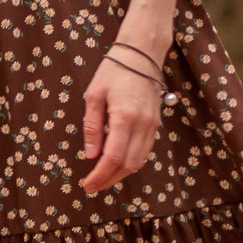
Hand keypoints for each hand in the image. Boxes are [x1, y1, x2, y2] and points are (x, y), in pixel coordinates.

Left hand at [79, 51, 164, 193]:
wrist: (142, 55)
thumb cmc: (113, 71)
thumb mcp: (93, 96)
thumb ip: (92, 127)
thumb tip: (90, 155)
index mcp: (124, 116)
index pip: (113, 157)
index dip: (100, 175)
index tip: (87, 185)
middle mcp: (142, 124)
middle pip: (128, 165)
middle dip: (109, 180)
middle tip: (92, 187)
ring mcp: (152, 125)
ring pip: (139, 161)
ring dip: (120, 174)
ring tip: (102, 179)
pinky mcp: (155, 124)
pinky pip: (145, 151)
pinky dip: (130, 162)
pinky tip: (116, 164)